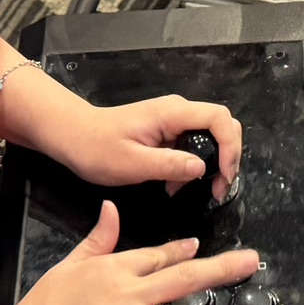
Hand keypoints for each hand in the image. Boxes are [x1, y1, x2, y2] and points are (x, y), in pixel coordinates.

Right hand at [0, 204, 258, 304]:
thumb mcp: (67, 266)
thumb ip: (97, 239)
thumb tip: (111, 208)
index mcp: (114, 268)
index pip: (158, 255)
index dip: (183, 251)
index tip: (200, 247)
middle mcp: (129, 295)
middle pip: (184, 278)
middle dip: (222, 269)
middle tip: (251, 262)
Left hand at [61, 95, 243, 201]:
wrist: (73, 136)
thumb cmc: (97, 148)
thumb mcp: (132, 164)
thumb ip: (169, 165)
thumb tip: (202, 168)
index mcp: (171, 113)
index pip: (219, 119)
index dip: (230, 146)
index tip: (225, 176)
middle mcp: (177, 112)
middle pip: (221, 125)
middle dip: (227, 156)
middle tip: (219, 188)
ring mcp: (172, 120)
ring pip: (209, 137)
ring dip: (210, 164)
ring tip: (200, 192)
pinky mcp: (167, 132)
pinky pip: (192, 145)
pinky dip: (193, 167)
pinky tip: (177, 186)